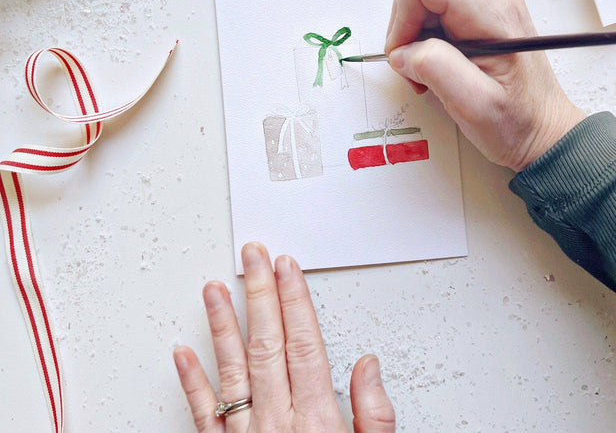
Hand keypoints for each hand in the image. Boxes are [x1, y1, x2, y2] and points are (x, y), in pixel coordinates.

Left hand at [173, 242, 394, 431]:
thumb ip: (374, 418)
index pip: (303, 345)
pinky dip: (192, 381)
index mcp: (315, 422)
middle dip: (260, 294)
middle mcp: (276, 423)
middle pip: (267, 344)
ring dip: (222, 324)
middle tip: (252, 256)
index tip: (285, 267)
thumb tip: (368, 366)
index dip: (294, 301)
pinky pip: (204, 415)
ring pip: (232, 369)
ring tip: (213, 288)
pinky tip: (183, 351)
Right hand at [384, 0, 584, 170]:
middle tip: (420, 73)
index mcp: (491, 10)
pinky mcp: (476, 14)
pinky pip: (432, 18)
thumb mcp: (474, 104)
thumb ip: (434, 68)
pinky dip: (425, 46)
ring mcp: (484, 3)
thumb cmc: (517, 120)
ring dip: (415, 43)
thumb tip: (403, 51)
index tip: (405, 52)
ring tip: (432, 77)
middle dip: (407, 34)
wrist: (542, 128)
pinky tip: (441, 70)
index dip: (402, 16)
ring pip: (421, 6)